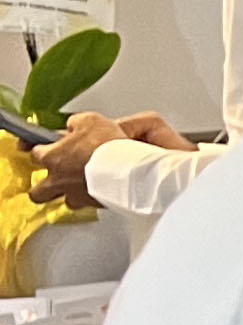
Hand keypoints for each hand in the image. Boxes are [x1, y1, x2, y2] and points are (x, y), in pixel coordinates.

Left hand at [33, 109, 175, 208]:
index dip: (39, 149)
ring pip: (62, 201)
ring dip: (66, 195)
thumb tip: (73, 126)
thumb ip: (75, 123)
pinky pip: (85, 205)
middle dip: (39, 188)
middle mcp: (58, 179)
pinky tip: (97, 192)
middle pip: (36, 191)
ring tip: (76, 190)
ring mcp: (74, 194)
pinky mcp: (92, 204)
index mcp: (52, 156)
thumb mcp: (88, 120)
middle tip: (49, 181)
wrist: (126, 168)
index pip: (34, 153)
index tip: (41, 147)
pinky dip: (89, 199)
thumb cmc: (105, 144)